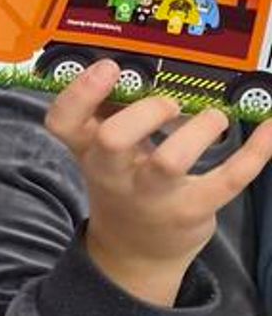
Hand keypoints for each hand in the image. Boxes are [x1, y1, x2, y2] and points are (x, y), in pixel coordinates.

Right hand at [45, 61, 271, 305]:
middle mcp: (113, 173)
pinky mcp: (191, 210)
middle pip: (112, 139)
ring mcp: (152, 195)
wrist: (134, 250)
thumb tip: (138, 65)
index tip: (109, 67)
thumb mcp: (104, 153)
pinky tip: (268, 127)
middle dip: (146, 110)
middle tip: (169, 105)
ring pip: (169, 161)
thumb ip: (111, 113)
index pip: (63, 121)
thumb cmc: (123, 184)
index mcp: (88, 151)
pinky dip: (255, 151)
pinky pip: (227, 180)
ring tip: (213, 119)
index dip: (81, 92)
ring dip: (199, 129)